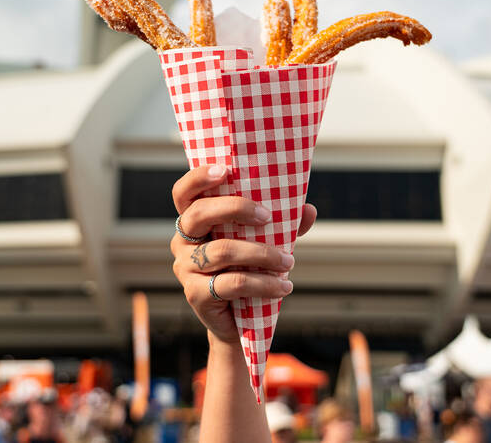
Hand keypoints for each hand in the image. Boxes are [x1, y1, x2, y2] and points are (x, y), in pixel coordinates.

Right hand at [170, 165, 315, 343]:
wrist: (240, 321)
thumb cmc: (248, 270)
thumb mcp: (265, 241)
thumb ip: (283, 224)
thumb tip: (308, 210)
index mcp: (193, 221)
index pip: (184, 193)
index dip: (198, 178)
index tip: (224, 170)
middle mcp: (182, 241)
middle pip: (199, 214)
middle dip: (236, 208)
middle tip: (269, 216)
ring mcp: (185, 268)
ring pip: (223, 251)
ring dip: (262, 254)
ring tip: (289, 262)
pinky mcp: (195, 294)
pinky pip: (233, 283)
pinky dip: (264, 284)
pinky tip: (284, 286)